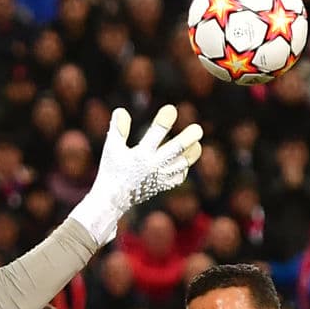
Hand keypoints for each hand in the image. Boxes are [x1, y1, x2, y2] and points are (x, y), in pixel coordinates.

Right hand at [68, 105, 203, 244]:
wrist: (112, 199)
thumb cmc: (112, 170)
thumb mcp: (112, 149)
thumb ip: (118, 129)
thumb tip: (121, 110)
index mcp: (140, 155)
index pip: (155, 133)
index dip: (164, 120)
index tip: (171, 109)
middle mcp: (153, 166)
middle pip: (176, 149)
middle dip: (188, 138)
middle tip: (198, 129)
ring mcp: (160, 177)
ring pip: (181, 164)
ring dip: (191, 153)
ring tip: (197, 144)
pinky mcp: (162, 185)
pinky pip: (178, 177)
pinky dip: (183, 168)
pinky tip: (184, 160)